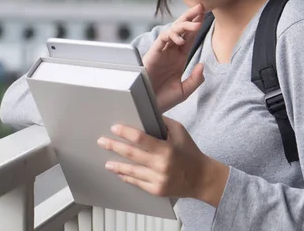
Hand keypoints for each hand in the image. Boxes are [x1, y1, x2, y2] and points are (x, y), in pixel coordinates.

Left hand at [97, 117, 228, 206]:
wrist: (202, 179)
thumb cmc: (190, 152)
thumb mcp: (180, 132)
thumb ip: (162, 123)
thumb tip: (144, 114)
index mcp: (167, 148)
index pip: (141, 138)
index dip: (125, 132)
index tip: (114, 128)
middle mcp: (161, 165)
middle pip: (131, 154)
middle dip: (114, 146)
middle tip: (101, 141)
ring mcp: (158, 179)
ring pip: (131, 171)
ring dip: (116, 165)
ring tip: (106, 162)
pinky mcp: (156, 190)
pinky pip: (137, 182)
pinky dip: (127, 177)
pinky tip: (119, 173)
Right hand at [143, 3, 206, 111]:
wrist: (147, 106)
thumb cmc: (163, 99)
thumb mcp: (184, 90)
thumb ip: (195, 79)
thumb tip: (202, 64)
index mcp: (178, 59)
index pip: (189, 38)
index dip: (196, 26)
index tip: (205, 15)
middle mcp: (170, 52)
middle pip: (181, 30)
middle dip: (190, 17)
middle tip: (201, 6)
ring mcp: (161, 52)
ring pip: (173, 31)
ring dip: (185, 25)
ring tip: (197, 22)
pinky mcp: (153, 54)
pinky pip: (162, 40)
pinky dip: (171, 36)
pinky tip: (181, 39)